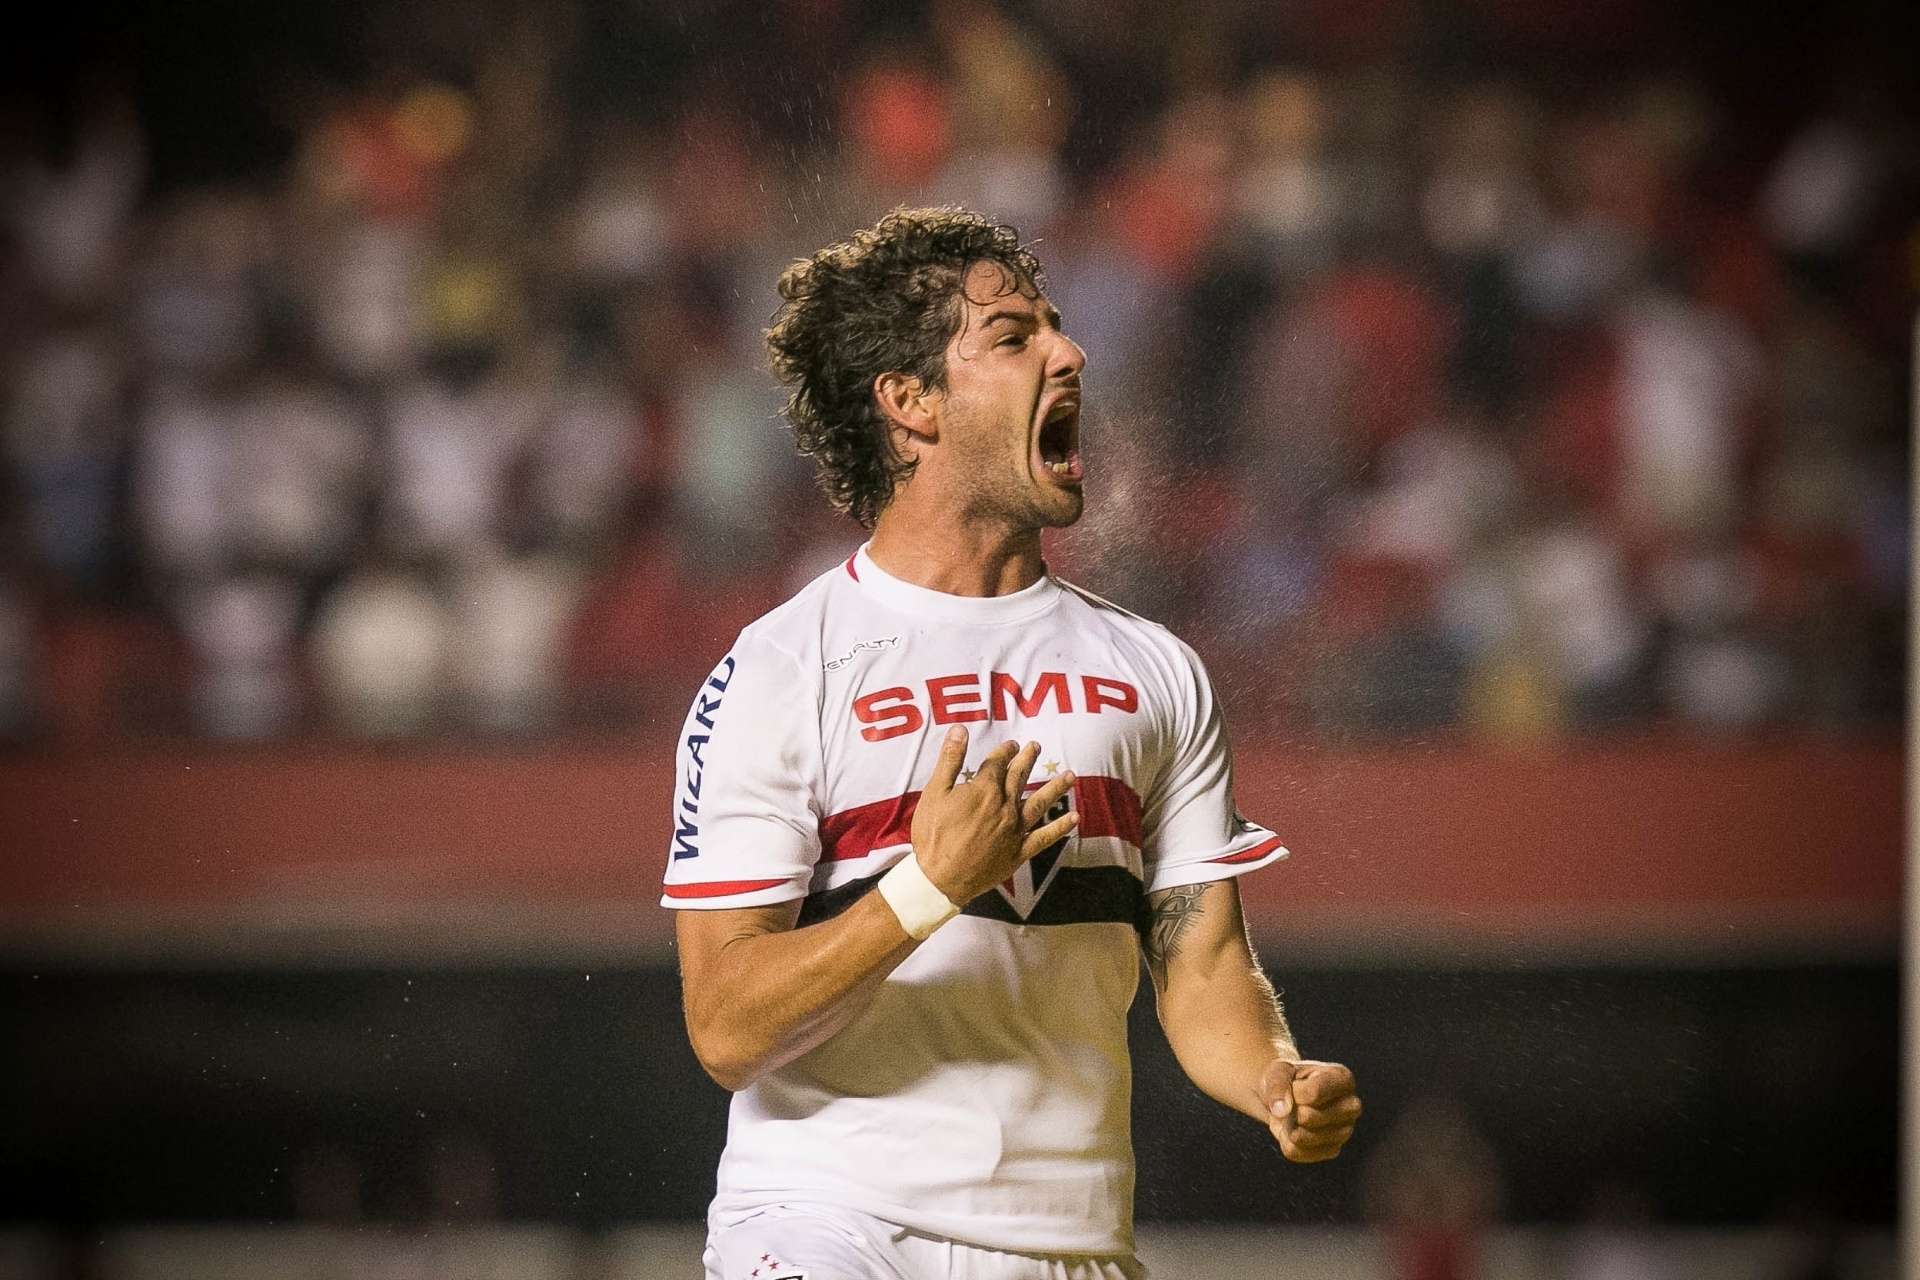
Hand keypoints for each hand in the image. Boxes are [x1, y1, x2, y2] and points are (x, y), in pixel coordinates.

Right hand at [909, 726, 1077, 904]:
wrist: (939, 878)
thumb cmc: (933, 835)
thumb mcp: (935, 792)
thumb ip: (950, 760)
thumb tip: (960, 729)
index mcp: (984, 790)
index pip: (998, 763)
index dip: (1005, 751)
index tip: (1011, 744)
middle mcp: (1004, 806)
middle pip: (1019, 777)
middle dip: (1028, 760)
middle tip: (1036, 747)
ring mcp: (1014, 830)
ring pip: (1039, 803)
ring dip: (1055, 788)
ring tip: (1069, 776)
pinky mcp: (1018, 852)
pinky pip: (1044, 837)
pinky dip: (1060, 828)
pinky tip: (1074, 818)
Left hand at [1259, 1059, 1360, 1162]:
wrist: (1288, 1098)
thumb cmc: (1287, 1079)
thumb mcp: (1277, 1071)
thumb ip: (1277, 1085)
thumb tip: (1281, 1112)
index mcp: (1343, 1078)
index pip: (1313, 1093)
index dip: (1293, 1092)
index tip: (1294, 1085)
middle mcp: (1351, 1105)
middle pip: (1308, 1117)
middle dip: (1291, 1111)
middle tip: (1294, 1103)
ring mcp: (1345, 1131)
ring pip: (1302, 1138)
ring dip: (1288, 1126)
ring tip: (1294, 1115)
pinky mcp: (1333, 1150)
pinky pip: (1297, 1152)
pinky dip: (1286, 1141)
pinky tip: (1294, 1129)